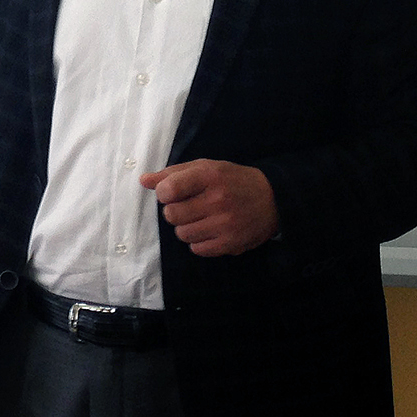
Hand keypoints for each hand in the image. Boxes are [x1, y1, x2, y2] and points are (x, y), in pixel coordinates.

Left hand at [139, 159, 278, 256]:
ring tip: (200, 218)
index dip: (164, 192)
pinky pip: (197, 249)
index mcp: (210, 176)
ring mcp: (225, 224)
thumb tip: (143, 180)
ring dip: (186, 227)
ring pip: (182, 234)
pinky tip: (210, 230)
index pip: (168, 190)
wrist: (273, 199)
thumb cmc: (233, 180)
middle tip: (189, 206)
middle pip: (171, 215)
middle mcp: (218, 200)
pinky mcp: (231, 243)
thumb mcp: (205, 168)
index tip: (173, 192)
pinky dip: (199, 242)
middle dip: (175, 211)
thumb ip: (172, 173)